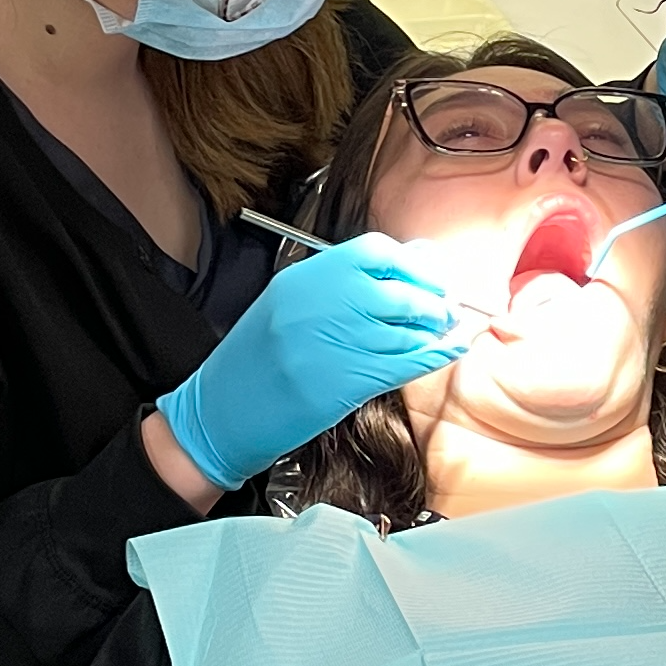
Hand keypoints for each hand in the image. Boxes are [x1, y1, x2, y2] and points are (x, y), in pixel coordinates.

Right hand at [148, 231, 468, 493]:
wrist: (217, 414)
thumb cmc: (253, 363)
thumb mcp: (286, 306)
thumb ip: (336, 288)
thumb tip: (401, 275)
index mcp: (305, 279)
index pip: (375, 252)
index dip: (413, 264)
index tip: (430, 276)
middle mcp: (320, 304)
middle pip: (399, 291)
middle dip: (433, 299)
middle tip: (447, 308)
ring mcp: (331, 343)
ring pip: (406, 329)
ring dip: (436, 330)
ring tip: (448, 331)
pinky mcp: (341, 383)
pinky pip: (402, 364)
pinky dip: (433, 356)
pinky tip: (448, 352)